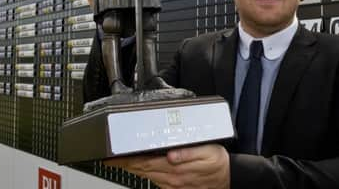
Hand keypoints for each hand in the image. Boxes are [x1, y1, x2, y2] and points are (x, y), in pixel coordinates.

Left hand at [105, 144, 229, 188]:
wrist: (228, 178)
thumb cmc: (218, 164)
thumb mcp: (208, 152)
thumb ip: (188, 153)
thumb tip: (171, 154)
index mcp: (175, 168)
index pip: (143, 163)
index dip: (125, 160)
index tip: (111, 158)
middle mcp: (171, 178)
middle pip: (141, 170)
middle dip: (124, 164)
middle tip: (110, 158)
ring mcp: (172, 185)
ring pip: (146, 176)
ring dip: (133, 169)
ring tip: (122, 161)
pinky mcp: (175, 187)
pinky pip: (155, 181)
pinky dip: (145, 174)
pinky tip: (142, 169)